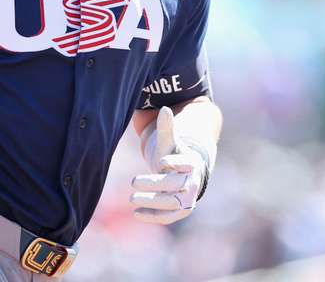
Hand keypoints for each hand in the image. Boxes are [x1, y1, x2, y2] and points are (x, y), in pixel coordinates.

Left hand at [130, 106, 206, 224]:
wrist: (185, 174)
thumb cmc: (174, 154)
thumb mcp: (170, 141)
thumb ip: (167, 127)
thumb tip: (164, 109)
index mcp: (191, 163)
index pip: (186, 164)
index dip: (175, 163)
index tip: (162, 162)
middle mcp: (193, 182)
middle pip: (175, 184)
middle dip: (155, 184)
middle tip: (133, 181)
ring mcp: (188, 198)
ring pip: (172, 202)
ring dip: (152, 201)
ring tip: (131, 198)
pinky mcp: (181, 211)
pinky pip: (169, 216)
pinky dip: (154, 216)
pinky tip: (136, 214)